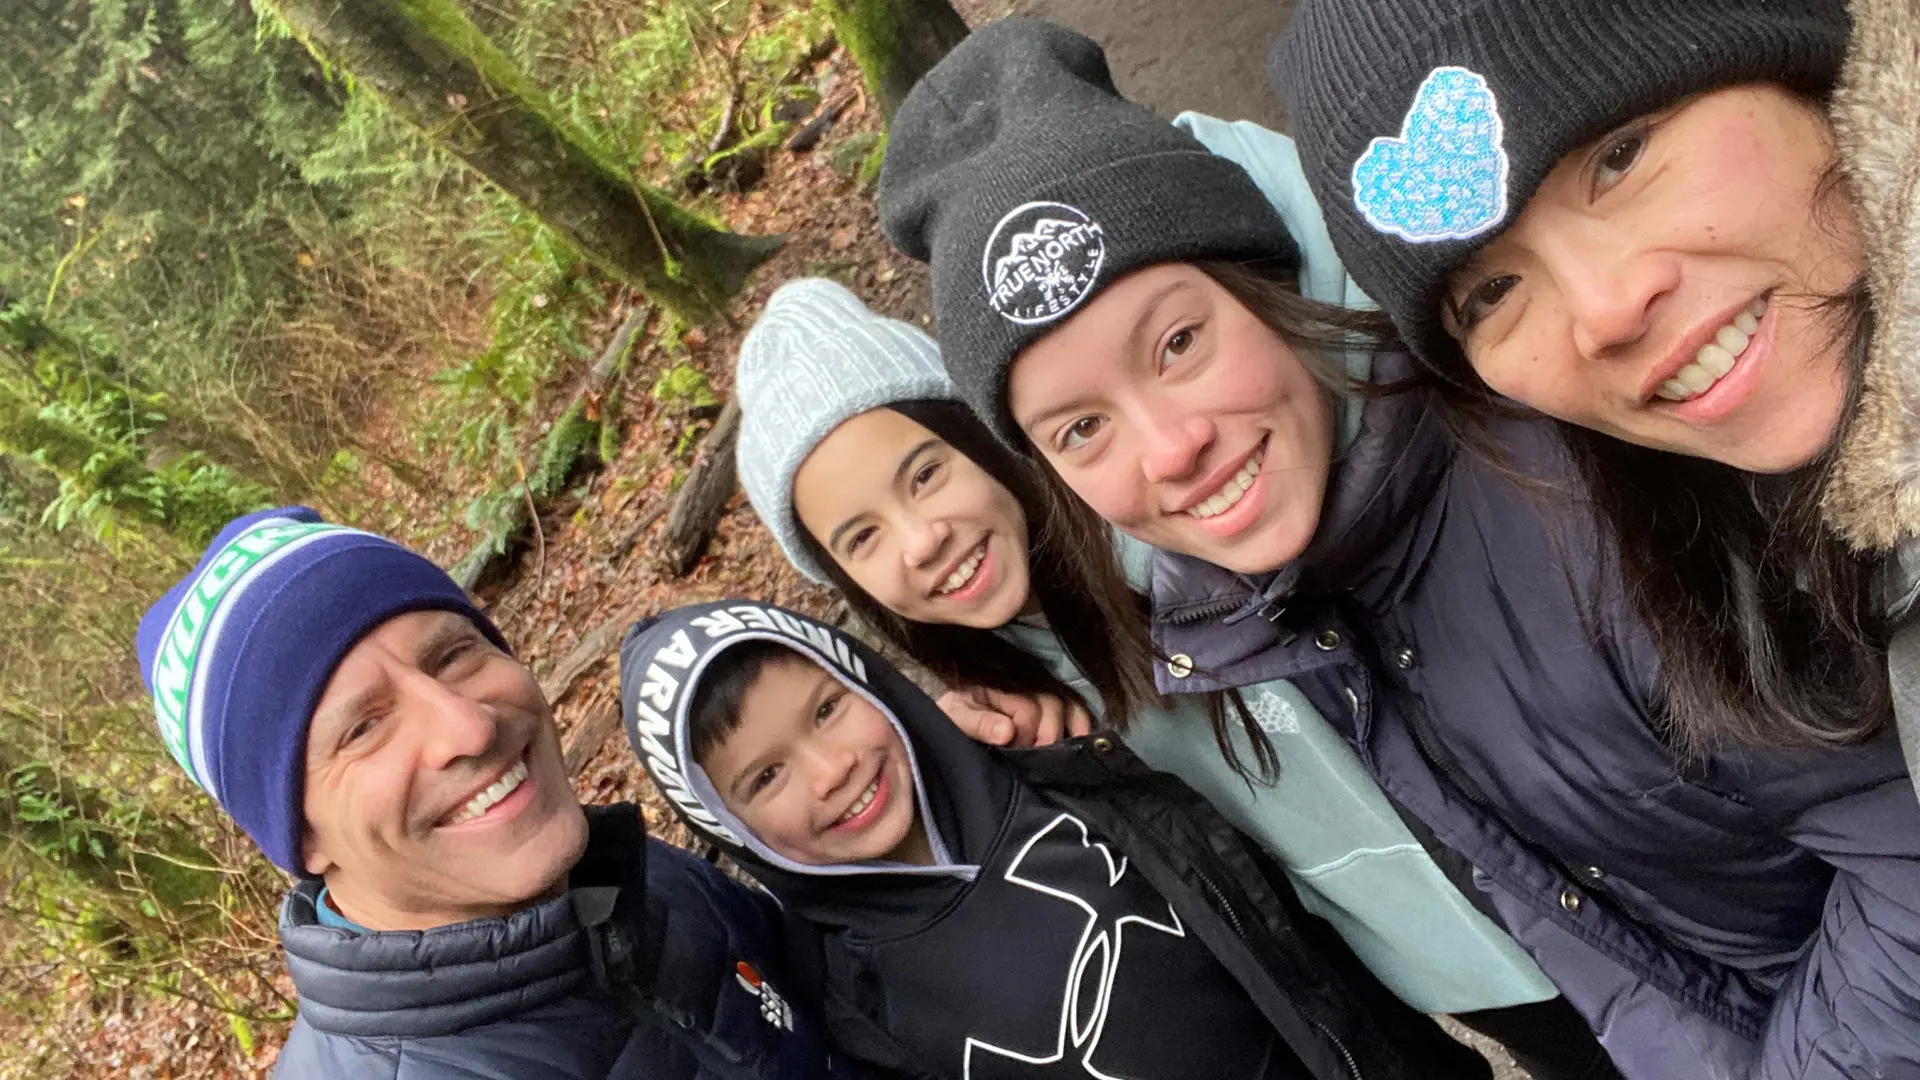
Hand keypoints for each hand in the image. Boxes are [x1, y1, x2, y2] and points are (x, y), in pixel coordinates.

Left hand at [936, 685, 1092, 747]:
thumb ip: (979, 723)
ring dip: (1072, 728)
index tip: (1015, 753)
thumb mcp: (956, 719)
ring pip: (1069, 703)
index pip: (1027, 707)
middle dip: (1048, 734)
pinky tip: (1082, 740)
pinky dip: (1082, 723)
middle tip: (1038, 759)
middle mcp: (1024, 684)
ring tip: (1067, 754)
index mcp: (1000, 684)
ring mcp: (1040, 694)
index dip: (1026, 733)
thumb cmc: (952, 721)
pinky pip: (1076, 708)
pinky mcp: (1050, 707)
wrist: (947, 727)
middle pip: (1052, 703)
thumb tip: (1007, 732)